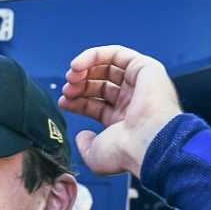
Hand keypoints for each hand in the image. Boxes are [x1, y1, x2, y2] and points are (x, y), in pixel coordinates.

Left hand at [59, 45, 182, 176]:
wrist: (147, 143)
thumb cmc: (126, 153)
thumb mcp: (96, 156)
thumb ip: (85, 146)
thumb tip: (81, 136)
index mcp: (124, 121)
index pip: (96, 104)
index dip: (77, 101)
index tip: (62, 102)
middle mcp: (134, 101)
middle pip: (101, 85)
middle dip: (80, 85)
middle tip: (67, 89)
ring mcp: (141, 84)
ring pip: (108, 67)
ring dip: (85, 69)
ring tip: (71, 76)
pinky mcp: (146, 68)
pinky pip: (117, 53)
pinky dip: (94, 55)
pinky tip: (77, 65)